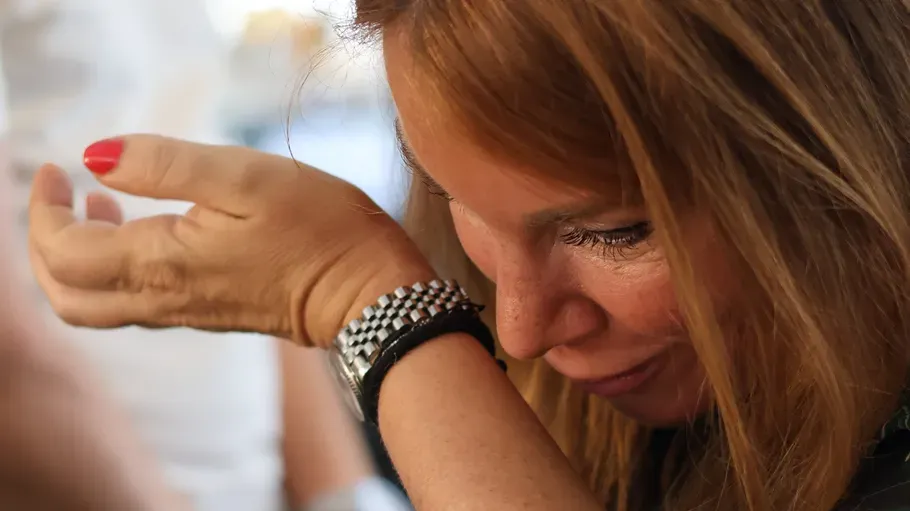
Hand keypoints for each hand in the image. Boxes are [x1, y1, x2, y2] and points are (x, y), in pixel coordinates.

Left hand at [28, 135, 434, 346]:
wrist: (369, 293)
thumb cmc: (318, 229)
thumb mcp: (243, 176)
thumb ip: (163, 164)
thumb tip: (94, 158)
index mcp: (161, 264)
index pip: (63, 251)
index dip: (42, 209)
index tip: (54, 168)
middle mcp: (163, 299)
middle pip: (66, 296)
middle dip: (43, 246)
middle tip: (59, 195)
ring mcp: (186, 314)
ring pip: (96, 307)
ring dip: (77, 260)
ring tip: (100, 205)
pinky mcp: (207, 314)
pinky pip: (134, 305)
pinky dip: (113, 271)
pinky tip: (146, 228)